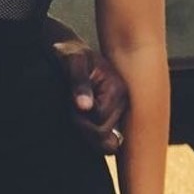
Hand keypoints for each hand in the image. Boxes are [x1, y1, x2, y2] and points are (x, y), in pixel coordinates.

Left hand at [52, 38, 127, 152]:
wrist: (70, 53)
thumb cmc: (70, 54)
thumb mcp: (71, 61)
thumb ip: (78, 83)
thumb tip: (85, 107)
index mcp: (118, 88)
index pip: (100, 118)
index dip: (80, 116)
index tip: (69, 102)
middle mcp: (124, 102)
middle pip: (103, 132)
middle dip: (82, 124)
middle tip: (71, 106)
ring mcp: (121, 111)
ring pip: (104, 139)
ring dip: (86, 129)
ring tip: (76, 110)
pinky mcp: (114, 117)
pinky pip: (106, 140)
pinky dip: (92, 135)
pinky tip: (84, 123)